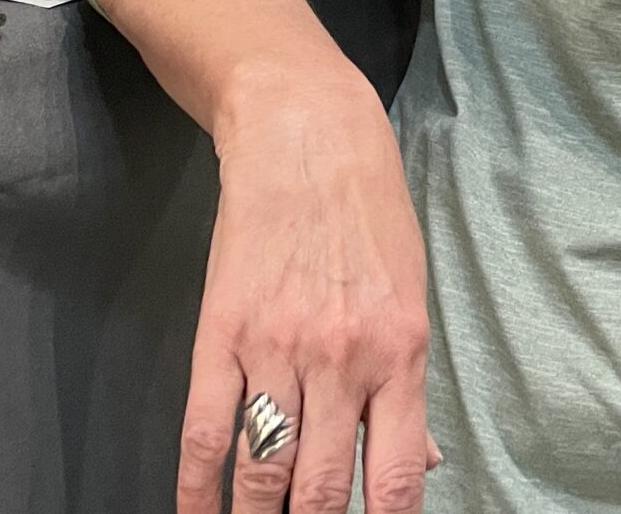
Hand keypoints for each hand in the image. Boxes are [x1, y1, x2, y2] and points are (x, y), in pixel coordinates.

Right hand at [180, 74, 442, 513]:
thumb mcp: (410, 296)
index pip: (398, 473)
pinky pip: (206, 435)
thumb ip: (408, 389)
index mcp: (401, 354)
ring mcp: (278, 351)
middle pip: (323, 489)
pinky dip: (199, 491)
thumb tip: (422, 462)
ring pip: (262, 472)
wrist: (308, 141)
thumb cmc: (369, 218)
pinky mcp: (221, 337)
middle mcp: (343, 360)